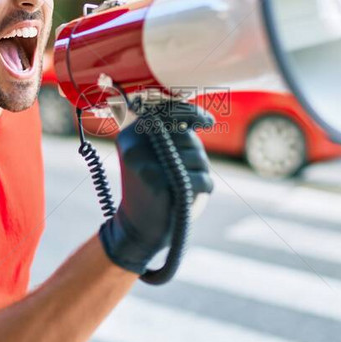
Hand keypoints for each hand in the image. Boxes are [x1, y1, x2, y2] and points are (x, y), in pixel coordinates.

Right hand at [99, 102, 213, 274]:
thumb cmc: (152, 188)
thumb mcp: (152, 156)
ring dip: (203, 170)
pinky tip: (197, 192)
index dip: (192, 113)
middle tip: (198, 169)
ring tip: (193, 183)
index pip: (166, 112)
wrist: (137, 229)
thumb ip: (169, 135)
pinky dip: (204, 184)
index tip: (209, 122)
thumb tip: (201, 117)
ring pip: (195, 156)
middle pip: (185, 136)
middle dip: (198, 153)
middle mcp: (134, 144)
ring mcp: (145, 163)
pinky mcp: (159, 184)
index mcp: (132, 133)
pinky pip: (197, 177)